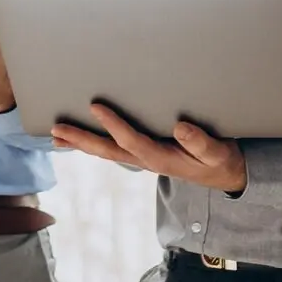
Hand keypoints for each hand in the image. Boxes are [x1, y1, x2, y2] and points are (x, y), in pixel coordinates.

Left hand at [51, 104, 246, 192]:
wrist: (225, 175)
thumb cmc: (220, 160)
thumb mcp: (218, 152)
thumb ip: (201, 142)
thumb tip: (181, 128)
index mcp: (161, 158)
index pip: (131, 140)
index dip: (113, 124)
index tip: (96, 106)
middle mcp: (146, 160)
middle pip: (107, 151)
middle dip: (81, 139)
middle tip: (56, 129)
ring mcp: (143, 159)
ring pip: (106, 152)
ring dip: (81, 143)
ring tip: (57, 135)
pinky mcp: (144, 155)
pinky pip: (114, 149)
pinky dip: (94, 143)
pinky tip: (80, 139)